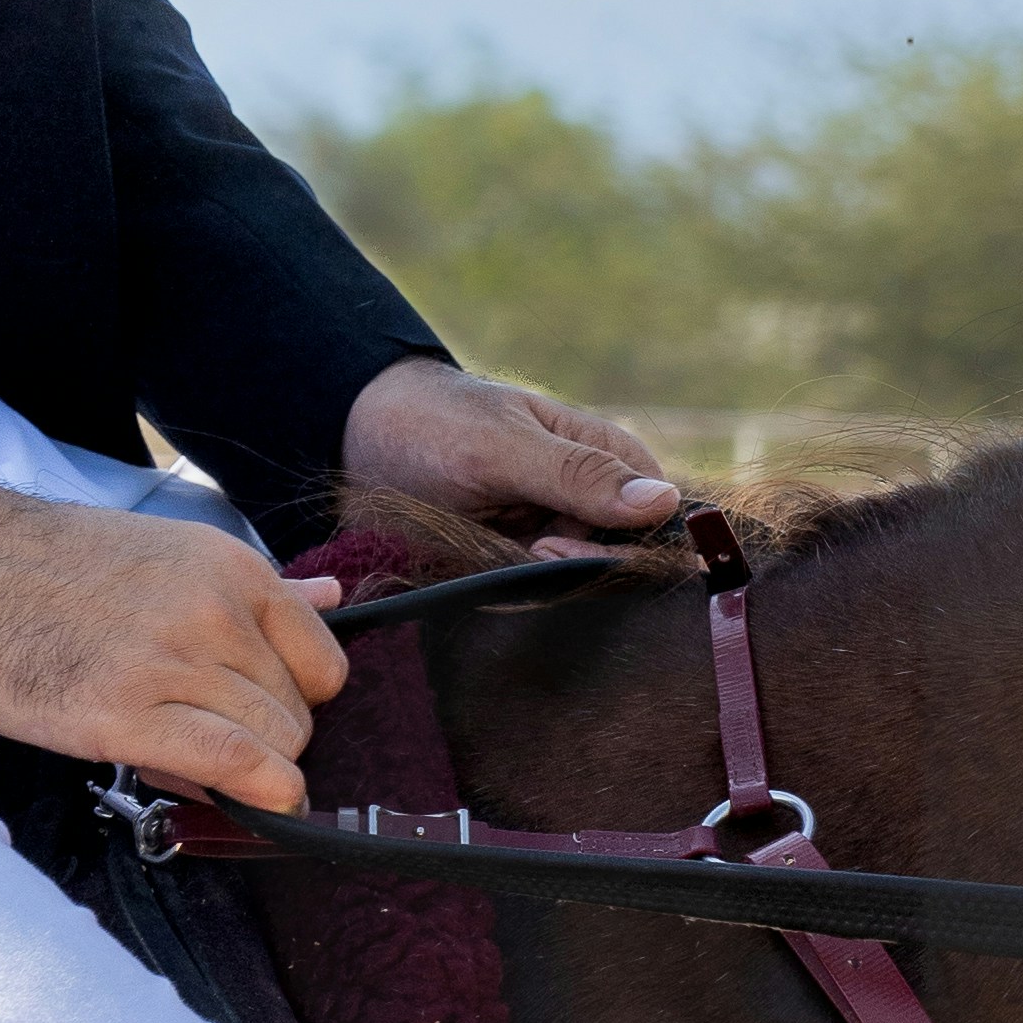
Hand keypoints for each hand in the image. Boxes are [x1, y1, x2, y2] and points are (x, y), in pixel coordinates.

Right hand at [0, 476, 353, 807]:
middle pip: (298, 714)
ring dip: (240, 774)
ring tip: (172, 757)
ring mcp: (170, 660)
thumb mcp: (161, 555)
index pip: (323, 663)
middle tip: (192, 743)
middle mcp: (214, 609)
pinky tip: (249, 805)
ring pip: (272, 746)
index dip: (292, 704)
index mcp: (228, 567)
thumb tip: (329, 594)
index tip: (250, 715)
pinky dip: (255, 795)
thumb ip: (251, 589)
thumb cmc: (33, 565)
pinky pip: (234, 764)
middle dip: (259, 744)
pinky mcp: (120, 713)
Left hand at [339, 354, 685, 569]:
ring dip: (532, 586)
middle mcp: (594, 502)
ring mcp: (558, 536)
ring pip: (576, 589)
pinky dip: (508, 594)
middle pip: (620, 566)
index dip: (623, 551)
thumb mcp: (501, 446)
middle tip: (518, 549)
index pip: (658, 524)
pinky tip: (478, 574)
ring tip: (484, 552)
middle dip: (569, 571)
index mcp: (611, 458)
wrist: (358, 437)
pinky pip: (535, 599)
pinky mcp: (522, 565)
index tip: (555, 547)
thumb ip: (579, 476)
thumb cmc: (433, 423)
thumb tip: (664, 502)